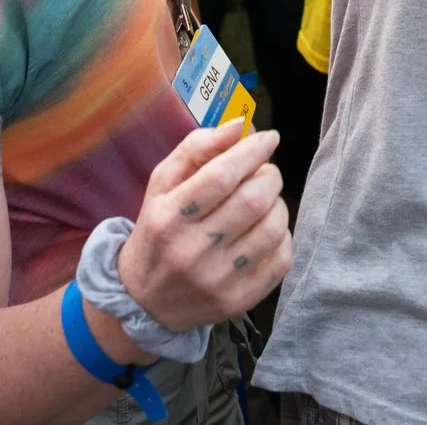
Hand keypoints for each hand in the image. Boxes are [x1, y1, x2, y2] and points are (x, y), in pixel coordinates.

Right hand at [116, 122, 289, 333]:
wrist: (144, 300)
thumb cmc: (159, 228)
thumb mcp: (162, 183)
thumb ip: (197, 148)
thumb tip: (241, 125)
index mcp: (169, 217)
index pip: (222, 176)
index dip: (252, 150)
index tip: (268, 138)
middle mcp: (192, 252)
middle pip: (253, 200)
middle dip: (269, 175)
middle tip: (263, 172)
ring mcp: (217, 281)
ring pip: (272, 228)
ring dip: (278, 204)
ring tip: (264, 200)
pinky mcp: (238, 301)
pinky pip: (282, 260)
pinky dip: (282, 236)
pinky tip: (265, 231)